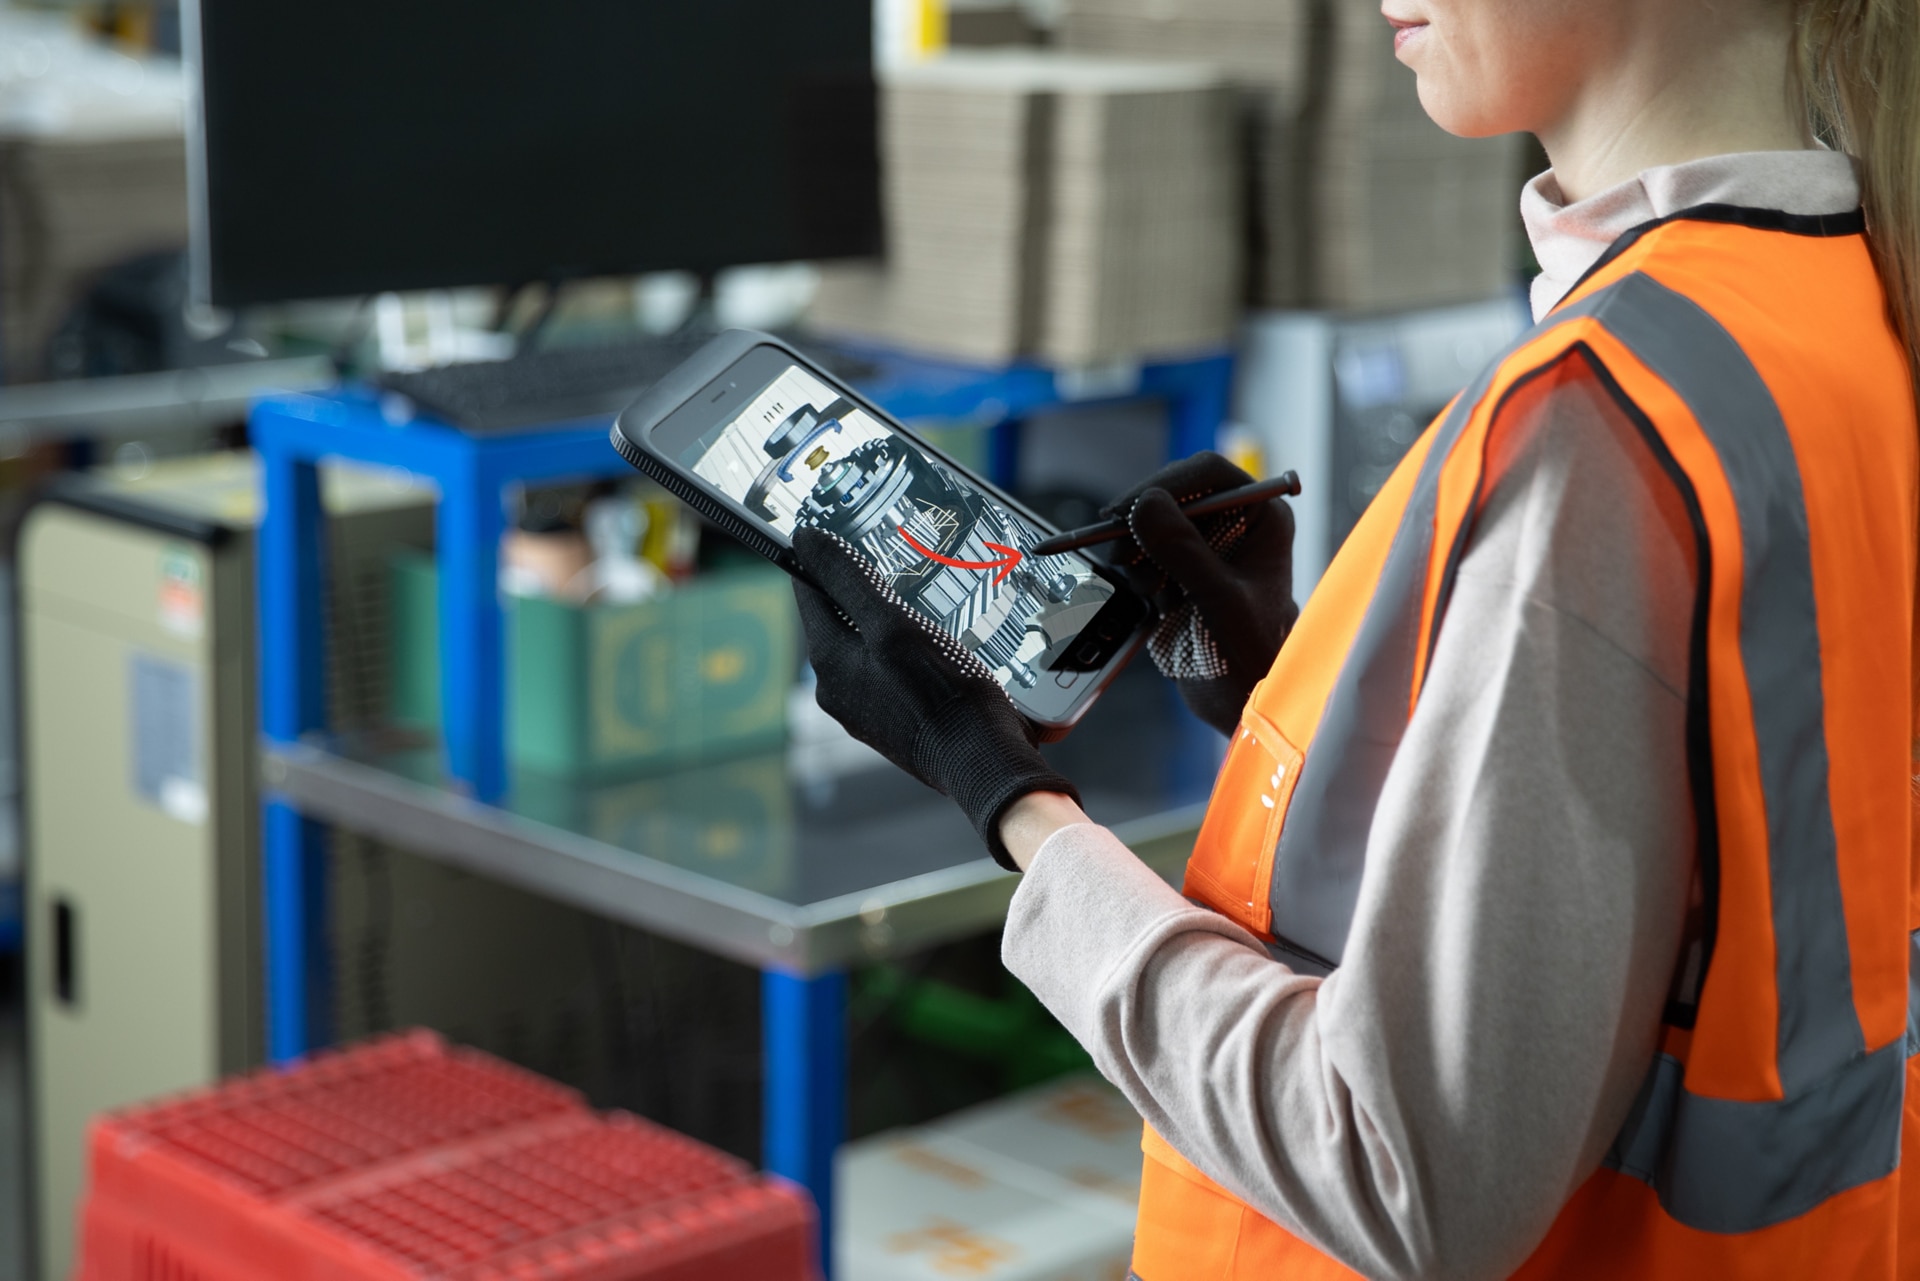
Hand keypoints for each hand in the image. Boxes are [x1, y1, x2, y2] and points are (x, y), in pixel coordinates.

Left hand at [790, 528, 1080, 870]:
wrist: (985, 766)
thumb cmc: (943, 696)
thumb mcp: (894, 626)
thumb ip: (849, 581)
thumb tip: (805, 539)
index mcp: (830, 663)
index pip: (810, 594)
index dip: (821, 558)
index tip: (838, 529)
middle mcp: (841, 690)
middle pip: (841, 619)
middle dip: (862, 587)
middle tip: (894, 556)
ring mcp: (869, 709)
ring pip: (871, 645)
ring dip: (892, 618)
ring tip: (925, 595)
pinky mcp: (899, 723)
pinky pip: (895, 671)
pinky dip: (911, 649)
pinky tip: (942, 641)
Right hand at [1104, 452, 1298, 734]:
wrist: (1244, 702)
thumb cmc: (1252, 656)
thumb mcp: (1217, 600)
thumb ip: (1182, 550)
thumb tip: (1145, 503)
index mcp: (1261, 518)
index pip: (1208, 474)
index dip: (1165, 484)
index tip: (1128, 509)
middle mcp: (1236, 525)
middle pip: (1174, 495)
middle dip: (1144, 523)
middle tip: (1121, 550)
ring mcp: (1208, 549)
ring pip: (1154, 525)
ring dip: (1139, 551)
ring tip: (1149, 588)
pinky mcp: (1183, 573)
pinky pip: (1147, 553)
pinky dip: (1139, 571)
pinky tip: (1153, 599)